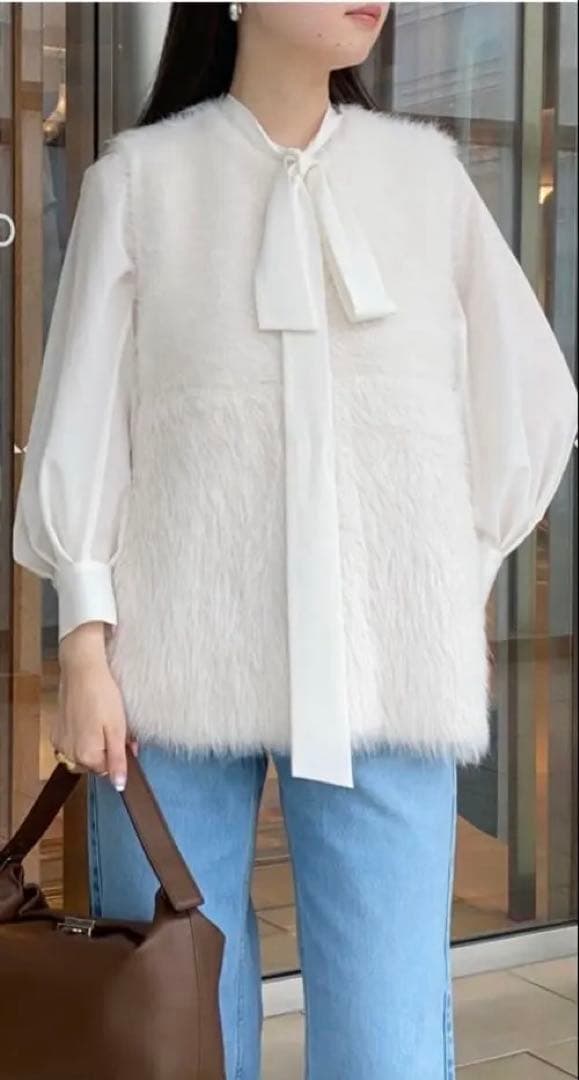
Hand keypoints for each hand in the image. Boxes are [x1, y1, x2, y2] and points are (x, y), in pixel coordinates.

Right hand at [55, 622, 137, 790]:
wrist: (82, 669)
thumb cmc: (103, 696)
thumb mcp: (117, 729)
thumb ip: (117, 760)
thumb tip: (119, 786)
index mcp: (86, 756)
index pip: (106, 771)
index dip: (118, 756)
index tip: (125, 740)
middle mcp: (68, 753)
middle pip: (93, 763)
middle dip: (105, 751)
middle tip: (115, 728)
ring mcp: (59, 741)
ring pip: (81, 753)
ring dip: (93, 744)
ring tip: (102, 721)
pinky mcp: (55, 729)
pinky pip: (71, 742)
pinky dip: (81, 735)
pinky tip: (88, 718)